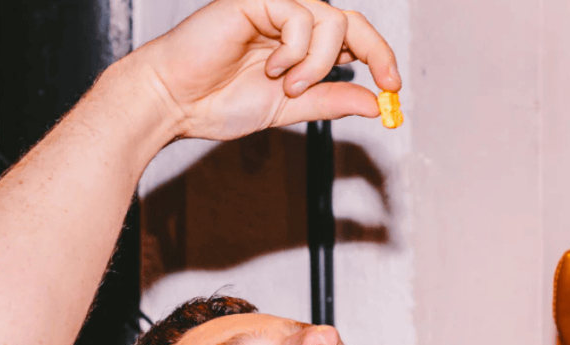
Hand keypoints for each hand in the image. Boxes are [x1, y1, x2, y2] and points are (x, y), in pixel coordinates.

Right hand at [137, 0, 400, 140]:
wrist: (177, 102)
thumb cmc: (219, 103)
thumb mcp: (291, 109)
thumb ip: (330, 100)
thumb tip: (374, 103)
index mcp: (298, 43)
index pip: (351, 37)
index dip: (380, 56)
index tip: (393, 88)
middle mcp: (289, 20)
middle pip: (351, 21)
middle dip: (375, 52)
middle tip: (383, 84)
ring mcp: (272, 6)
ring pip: (329, 21)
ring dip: (318, 63)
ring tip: (288, 86)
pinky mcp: (254, 0)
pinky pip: (299, 17)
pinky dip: (294, 51)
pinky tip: (271, 68)